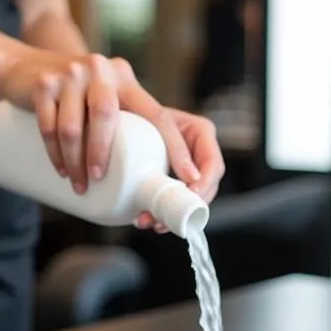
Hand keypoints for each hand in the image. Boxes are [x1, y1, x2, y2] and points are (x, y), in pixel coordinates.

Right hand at [0, 52, 224, 225]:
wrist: (23, 66)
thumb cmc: (76, 96)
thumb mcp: (105, 97)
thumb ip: (126, 123)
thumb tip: (153, 179)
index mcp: (125, 79)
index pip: (157, 114)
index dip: (176, 147)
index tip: (189, 177)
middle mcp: (101, 71)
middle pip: (106, 116)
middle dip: (103, 154)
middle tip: (100, 180)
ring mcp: (69, 74)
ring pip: (73, 126)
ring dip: (75, 161)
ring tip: (79, 184)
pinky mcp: (43, 84)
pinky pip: (48, 125)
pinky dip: (53, 152)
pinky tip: (60, 170)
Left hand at [134, 108, 224, 231]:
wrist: (117, 113)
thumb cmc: (135, 108)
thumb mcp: (156, 122)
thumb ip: (174, 142)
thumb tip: (192, 179)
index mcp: (201, 132)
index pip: (213, 165)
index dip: (205, 185)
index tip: (189, 197)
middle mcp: (198, 150)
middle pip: (207, 187)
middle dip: (188, 206)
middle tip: (167, 217)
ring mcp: (187, 166)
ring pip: (192, 198)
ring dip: (175, 214)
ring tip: (153, 223)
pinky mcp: (174, 178)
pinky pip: (178, 200)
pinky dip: (166, 212)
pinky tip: (153, 220)